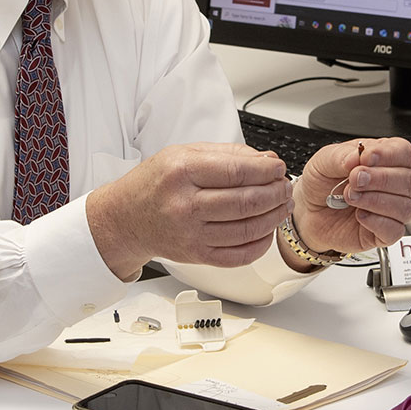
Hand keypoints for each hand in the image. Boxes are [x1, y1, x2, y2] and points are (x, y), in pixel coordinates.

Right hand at [87, 143, 292, 278]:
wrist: (125, 218)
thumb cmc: (154, 183)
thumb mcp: (183, 154)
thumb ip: (228, 154)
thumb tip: (267, 160)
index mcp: (181, 172)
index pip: (236, 171)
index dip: (265, 170)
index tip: (279, 168)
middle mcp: (185, 205)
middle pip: (245, 202)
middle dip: (275, 193)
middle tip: (285, 187)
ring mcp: (191, 234)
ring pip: (247, 229)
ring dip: (273, 217)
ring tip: (281, 206)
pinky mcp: (197, 256)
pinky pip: (238, 255)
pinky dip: (260, 244)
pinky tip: (266, 230)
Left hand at [288, 137, 410, 259]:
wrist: (309, 212)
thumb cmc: (322, 185)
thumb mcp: (324, 161)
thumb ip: (342, 156)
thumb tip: (359, 156)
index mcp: (384, 160)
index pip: (404, 153)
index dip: (389, 155)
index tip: (366, 158)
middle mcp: (392, 185)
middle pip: (409, 180)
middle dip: (381, 179)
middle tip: (355, 180)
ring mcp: (391, 210)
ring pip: (405, 207)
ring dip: (376, 200)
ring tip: (351, 197)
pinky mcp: (385, 233)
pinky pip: (395, 230)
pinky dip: (377, 222)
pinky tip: (360, 215)